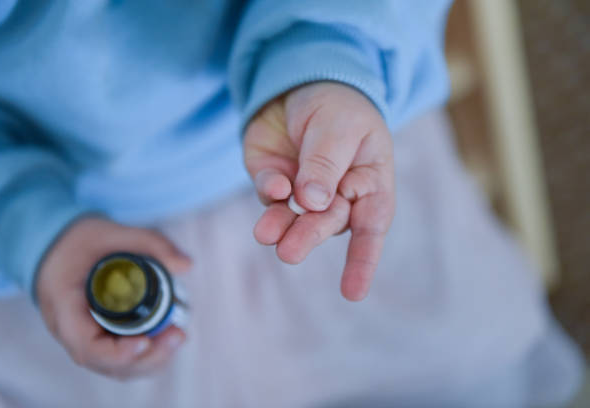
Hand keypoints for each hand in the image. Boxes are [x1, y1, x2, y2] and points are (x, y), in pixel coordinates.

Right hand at [36, 217, 191, 378]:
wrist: (56, 247)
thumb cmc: (79, 241)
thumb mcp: (111, 231)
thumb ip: (150, 242)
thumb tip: (186, 264)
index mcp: (64, 306)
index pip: (85, 345)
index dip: (116, 353)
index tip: (145, 341)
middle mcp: (69, 331)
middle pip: (106, 363)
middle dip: (146, 357)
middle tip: (178, 334)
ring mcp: (84, 338)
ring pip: (115, 367)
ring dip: (150, 359)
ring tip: (177, 336)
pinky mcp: (98, 339)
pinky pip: (120, 359)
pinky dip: (145, 356)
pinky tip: (168, 339)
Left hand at [244, 82, 394, 300]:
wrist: (300, 79)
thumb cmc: (337, 104)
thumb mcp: (341, 126)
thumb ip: (328, 163)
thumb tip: (314, 203)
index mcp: (367, 183)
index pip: (370, 226)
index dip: (363, 260)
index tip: (352, 293)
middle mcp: (335, 194)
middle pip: (325, 223)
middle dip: (307, 236)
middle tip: (289, 251)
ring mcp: (301, 189)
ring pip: (292, 217)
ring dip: (280, 226)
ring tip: (267, 234)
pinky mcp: (272, 179)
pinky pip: (268, 193)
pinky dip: (268, 191)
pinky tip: (274, 182)